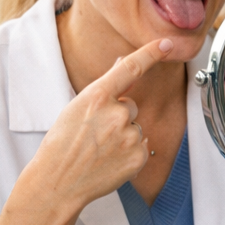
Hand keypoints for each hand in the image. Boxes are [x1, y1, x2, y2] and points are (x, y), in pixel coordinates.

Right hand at [25, 39, 165, 212]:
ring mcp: (129, 136)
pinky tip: (110, 160)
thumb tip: (123, 64)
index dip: (150, 53)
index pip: (130, 68)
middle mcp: (116, 114)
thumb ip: (104, 88)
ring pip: (136, 127)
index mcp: (97, 97)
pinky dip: (129, 153)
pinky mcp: (138, 157)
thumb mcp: (76, 108)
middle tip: (95, 133)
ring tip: (99, 150)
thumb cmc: (62, 145)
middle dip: (118, 116)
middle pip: (131, 106)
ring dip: (123, 136)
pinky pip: (142, 146)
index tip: (166, 44)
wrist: (58, 181)